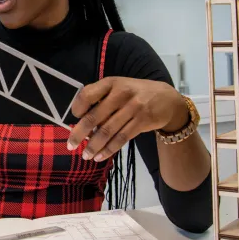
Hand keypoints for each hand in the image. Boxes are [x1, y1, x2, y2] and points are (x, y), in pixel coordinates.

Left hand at [66, 77, 188, 161]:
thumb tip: (82, 125)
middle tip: (70, 145)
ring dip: (93, 146)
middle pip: (95, 116)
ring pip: (107, 131)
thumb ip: (102, 100)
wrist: (168, 99)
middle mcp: (121, 94)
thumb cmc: (136, 94)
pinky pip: (121, 138)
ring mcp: (133, 108)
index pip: (88, 94)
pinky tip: (100, 156)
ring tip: (85, 155)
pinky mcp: (142, 121)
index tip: (74, 117)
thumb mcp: (119, 88)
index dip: (77, 107)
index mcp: (111, 83)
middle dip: (79, 133)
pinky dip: (109, 149)